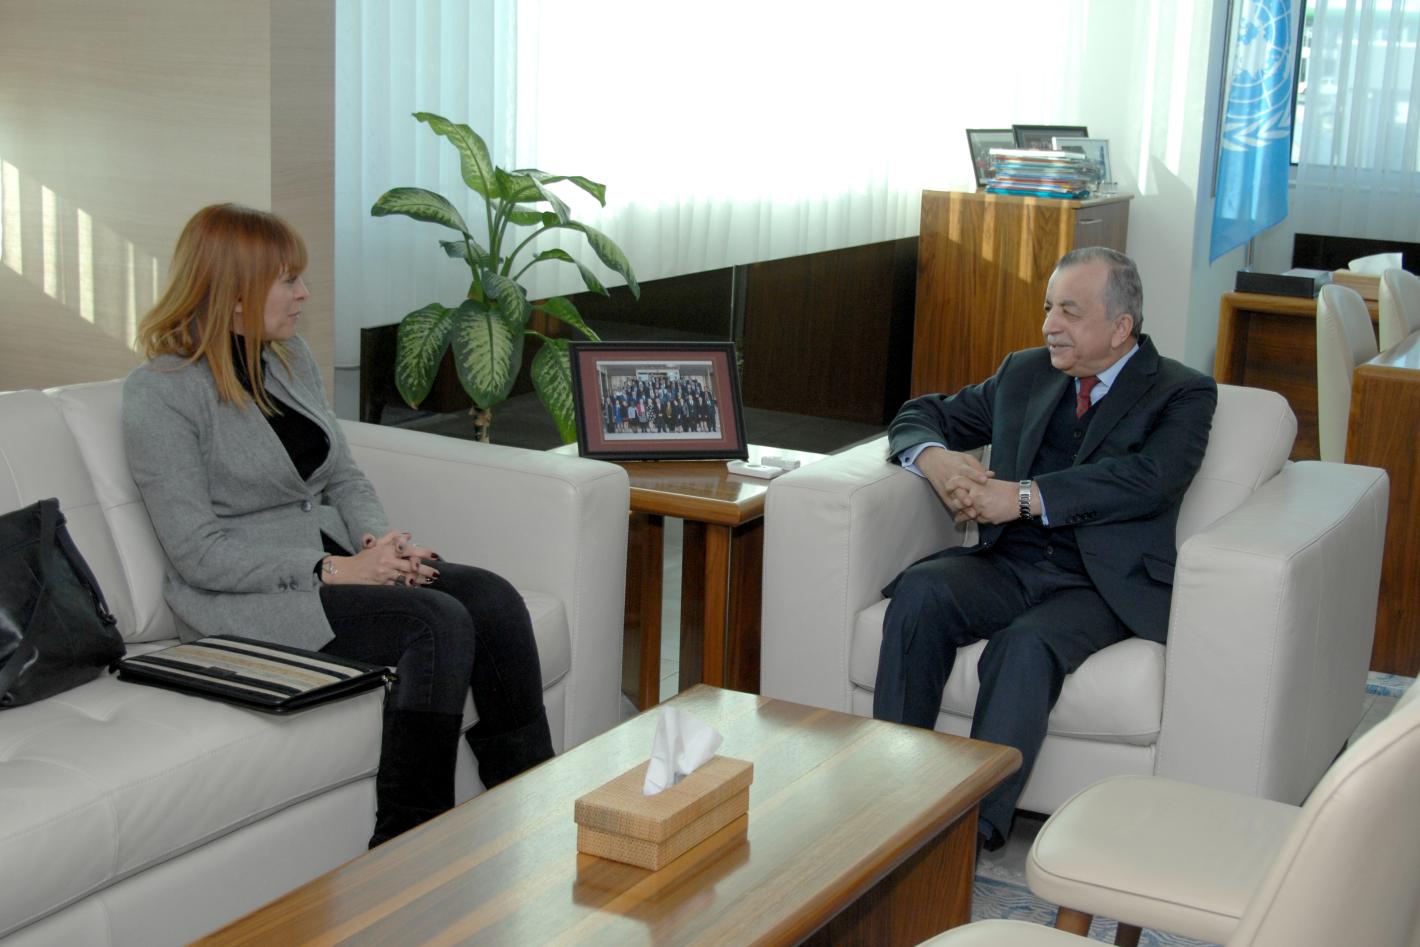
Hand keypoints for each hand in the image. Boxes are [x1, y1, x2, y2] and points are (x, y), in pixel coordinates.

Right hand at [324, 532, 439, 586]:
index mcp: (387, 549)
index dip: (422, 552)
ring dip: (420, 580)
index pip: (407, 549)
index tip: (434, 555)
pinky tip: (417, 590)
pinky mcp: (382, 584)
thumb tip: (408, 535)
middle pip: (410, 565)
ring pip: (406, 577)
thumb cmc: (362, 558)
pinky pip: (397, 587)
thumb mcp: (374, 544)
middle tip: (437, 574)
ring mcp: (385, 574)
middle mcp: (387, 561)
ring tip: (430, 581)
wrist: (346, 572)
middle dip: (425, 570)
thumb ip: (391, 538)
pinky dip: (407, 588)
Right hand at [915, 447, 991, 516]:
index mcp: (959, 467)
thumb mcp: (966, 458)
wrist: (932, 461)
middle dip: (964, 496)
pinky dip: (959, 511)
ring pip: (955, 499)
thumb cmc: (952, 460)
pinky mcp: (944, 495)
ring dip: (963, 507)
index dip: (976, 475)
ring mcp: (947, 488)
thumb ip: (978, 467)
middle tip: (971, 502)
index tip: (984, 479)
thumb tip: (991, 475)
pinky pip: (951, 505)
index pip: (968, 471)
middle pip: (958, 488)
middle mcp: (952, 479)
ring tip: (972, 514)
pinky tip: (967, 516)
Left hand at [948, 477, 1021, 524]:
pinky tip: (969, 521)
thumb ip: (977, 486)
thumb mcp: (990, 483)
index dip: (951, 485)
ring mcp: (980, 508)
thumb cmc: (1006, 490)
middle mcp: (977, 496)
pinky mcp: (986, 517)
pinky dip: (971, 520)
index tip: (948, 487)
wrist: (1020, 499)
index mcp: (978, 485)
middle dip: (956, 503)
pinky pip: (975, 520)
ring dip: (961, 515)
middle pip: (958, 500)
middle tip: (955, 504)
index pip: (958, 482)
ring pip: (965, 512)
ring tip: (958, 517)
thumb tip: (968, 489)